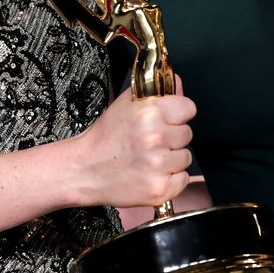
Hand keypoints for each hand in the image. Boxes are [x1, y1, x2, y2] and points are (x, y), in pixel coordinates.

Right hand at [72, 82, 194, 209]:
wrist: (84, 169)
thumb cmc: (105, 137)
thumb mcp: (126, 104)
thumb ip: (157, 92)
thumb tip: (178, 83)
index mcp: (149, 111)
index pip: (188, 108)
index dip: (178, 114)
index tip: (167, 120)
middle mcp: (155, 137)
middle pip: (187, 133)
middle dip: (172, 137)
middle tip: (150, 141)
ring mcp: (158, 165)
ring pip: (185, 157)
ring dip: (171, 159)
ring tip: (148, 158)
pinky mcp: (160, 189)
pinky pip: (183, 179)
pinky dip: (171, 179)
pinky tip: (151, 173)